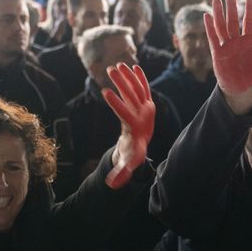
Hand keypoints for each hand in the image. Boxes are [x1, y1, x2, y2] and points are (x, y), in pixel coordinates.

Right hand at [103, 64, 154, 188]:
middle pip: (133, 96)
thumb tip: (112, 185)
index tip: (104, 92)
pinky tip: (133, 66)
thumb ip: (122, 172)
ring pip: (138, 88)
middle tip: (111, 70)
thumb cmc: (134, 151)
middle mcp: (144, 114)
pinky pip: (144, 87)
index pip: (126, 113)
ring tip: (116, 65)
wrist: (145, 141)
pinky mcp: (147, 101)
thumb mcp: (128, 162)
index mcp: (136, 127)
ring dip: (128, 76)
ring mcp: (146, 106)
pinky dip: (140, 77)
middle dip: (122, 83)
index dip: (116, 103)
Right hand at [204, 0, 251, 113]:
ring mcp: (226, 46)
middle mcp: (237, 41)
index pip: (249, 21)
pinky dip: (209, 27)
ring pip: (221, 26)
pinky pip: (213, 38)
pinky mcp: (218, 54)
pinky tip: (207, 16)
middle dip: (231, 5)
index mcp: (250, 42)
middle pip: (233, 19)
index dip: (250, 8)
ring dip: (219, 13)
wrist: (243, 91)